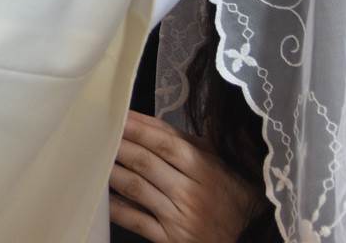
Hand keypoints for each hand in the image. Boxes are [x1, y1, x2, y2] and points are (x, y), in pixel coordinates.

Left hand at [108, 111, 261, 242]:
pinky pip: (136, 220)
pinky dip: (117, 207)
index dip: (138, 127)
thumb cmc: (231, 194)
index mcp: (204, 168)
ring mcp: (179, 217)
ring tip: (96, 158)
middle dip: (119, 145)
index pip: (164, 142)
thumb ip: (189, 141)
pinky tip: (104, 196)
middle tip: (97, 132)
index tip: (117, 115)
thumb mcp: (218, 162)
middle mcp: (190, 191)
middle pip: (146, 162)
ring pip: (137, 188)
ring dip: (113, 171)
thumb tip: (150, 120)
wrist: (249, 236)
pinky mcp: (170, 239)